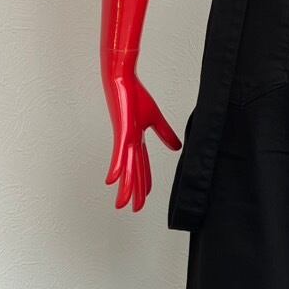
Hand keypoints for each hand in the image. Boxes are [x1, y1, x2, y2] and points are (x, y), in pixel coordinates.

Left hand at [103, 51, 181, 211]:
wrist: (122, 79)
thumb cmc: (135, 94)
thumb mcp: (155, 117)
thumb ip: (165, 133)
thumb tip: (177, 148)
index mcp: (137, 140)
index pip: (143, 165)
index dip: (144, 181)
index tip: (144, 196)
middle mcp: (130, 143)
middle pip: (135, 172)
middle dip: (134, 191)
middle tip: (133, 209)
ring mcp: (125, 138)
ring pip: (127, 169)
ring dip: (125, 188)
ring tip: (121, 205)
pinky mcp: (122, 132)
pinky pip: (119, 154)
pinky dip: (116, 167)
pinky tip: (111, 181)